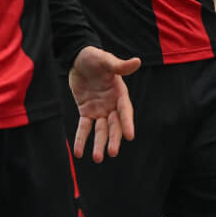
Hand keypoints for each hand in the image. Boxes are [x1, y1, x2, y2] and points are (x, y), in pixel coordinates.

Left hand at [69, 47, 139, 162]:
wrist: (78, 58)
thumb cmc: (95, 58)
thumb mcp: (106, 60)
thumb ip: (119, 65)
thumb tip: (137, 61)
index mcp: (120, 93)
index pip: (125, 111)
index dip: (127, 123)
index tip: (130, 136)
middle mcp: (112, 105)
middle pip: (114, 125)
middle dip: (113, 139)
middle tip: (111, 153)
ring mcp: (99, 110)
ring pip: (100, 131)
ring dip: (99, 144)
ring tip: (97, 158)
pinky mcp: (86, 112)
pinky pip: (84, 128)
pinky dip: (81, 139)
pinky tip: (78, 152)